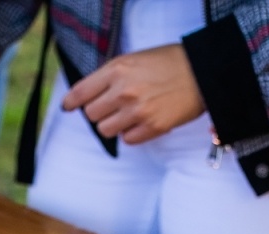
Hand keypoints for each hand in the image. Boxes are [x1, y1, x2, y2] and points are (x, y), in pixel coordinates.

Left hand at [61, 44, 204, 144]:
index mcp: (117, 70)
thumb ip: (111, 75)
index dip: (71, 102)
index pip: (81, 92)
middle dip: (98, 112)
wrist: (201, 72)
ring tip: (127, 115)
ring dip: (113, 125)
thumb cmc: (168, 62)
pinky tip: (141, 122)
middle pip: (91, 115)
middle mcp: (124, 91)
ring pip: (106, 130)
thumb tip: (89, 94)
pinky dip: (131, 134)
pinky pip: (127, 140)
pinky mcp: (152, 127)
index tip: (68, 107)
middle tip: (111, 107)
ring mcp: (137, 111)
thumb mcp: (134, 59)